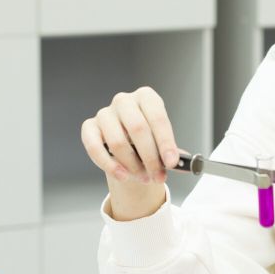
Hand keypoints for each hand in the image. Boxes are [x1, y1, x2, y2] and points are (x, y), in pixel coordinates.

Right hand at [81, 86, 180, 219]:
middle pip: (138, 129)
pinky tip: (122, 175)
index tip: (172, 162)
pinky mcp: (89, 127)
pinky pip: (95, 147)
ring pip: (118, 142)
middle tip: (158, 176)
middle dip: (150, 158)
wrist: (128, 141)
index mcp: (146, 97)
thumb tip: (185, 166)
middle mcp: (124, 101)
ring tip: (143, 177)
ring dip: (132, 165)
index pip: (157, 118)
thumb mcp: (162, 142)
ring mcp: (105, 113)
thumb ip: (172, 153)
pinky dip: (109, 165)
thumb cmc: (148, 138)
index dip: (165, 142)